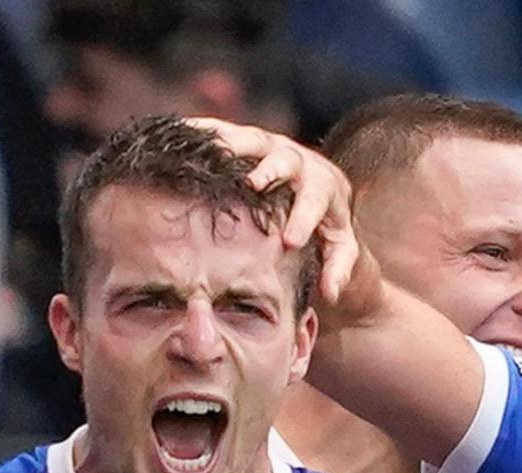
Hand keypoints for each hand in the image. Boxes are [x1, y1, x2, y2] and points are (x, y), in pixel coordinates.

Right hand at [183, 118, 362, 306]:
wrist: (319, 191)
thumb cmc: (327, 226)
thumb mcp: (340, 248)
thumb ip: (339, 268)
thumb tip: (331, 293)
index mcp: (324, 187)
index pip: (316, 201)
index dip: (303, 218)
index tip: (290, 241)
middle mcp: (299, 161)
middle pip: (286, 160)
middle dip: (270, 171)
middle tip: (252, 183)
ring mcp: (272, 146)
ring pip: (253, 140)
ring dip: (231, 144)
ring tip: (206, 151)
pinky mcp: (250, 140)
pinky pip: (226, 131)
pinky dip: (205, 132)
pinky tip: (181, 134)